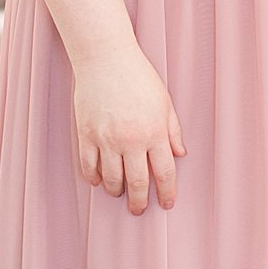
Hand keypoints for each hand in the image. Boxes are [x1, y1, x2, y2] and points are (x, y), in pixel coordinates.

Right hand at [72, 43, 186, 213]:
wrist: (106, 58)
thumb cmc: (138, 76)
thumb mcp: (164, 102)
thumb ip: (172, 130)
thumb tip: (180, 154)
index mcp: (155, 132)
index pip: (164, 172)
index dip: (167, 192)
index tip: (167, 203)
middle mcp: (132, 140)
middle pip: (138, 182)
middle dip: (140, 202)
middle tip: (139, 210)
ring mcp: (107, 139)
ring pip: (112, 179)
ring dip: (116, 191)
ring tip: (119, 193)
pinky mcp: (87, 134)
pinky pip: (89, 166)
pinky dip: (94, 178)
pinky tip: (99, 181)